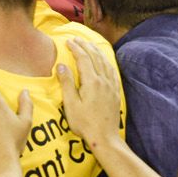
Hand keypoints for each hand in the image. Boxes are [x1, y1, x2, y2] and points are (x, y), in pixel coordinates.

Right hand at [60, 37, 121, 153]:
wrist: (104, 137)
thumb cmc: (85, 123)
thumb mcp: (71, 104)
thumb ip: (67, 83)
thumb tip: (62, 65)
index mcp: (91, 82)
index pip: (83, 58)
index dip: (75, 48)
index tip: (68, 42)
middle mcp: (103, 80)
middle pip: (94, 57)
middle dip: (85, 46)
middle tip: (77, 39)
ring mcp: (111, 86)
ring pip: (104, 62)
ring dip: (96, 51)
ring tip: (89, 45)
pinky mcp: (115, 92)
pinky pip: (112, 71)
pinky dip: (106, 61)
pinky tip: (104, 61)